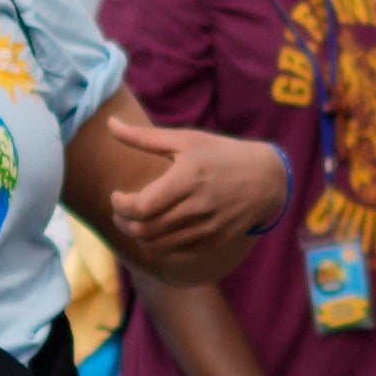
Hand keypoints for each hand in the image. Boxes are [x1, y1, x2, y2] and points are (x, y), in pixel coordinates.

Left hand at [92, 115, 283, 270]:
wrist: (265, 179)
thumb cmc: (220, 154)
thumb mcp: (186, 139)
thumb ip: (144, 137)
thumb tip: (110, 124)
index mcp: (188, 177)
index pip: (142, 206)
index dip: (120, 205)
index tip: (117, 195)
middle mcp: (198, 206)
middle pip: (145, 229)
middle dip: (123, 222)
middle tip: (120, 212)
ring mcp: (208, 227)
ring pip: (158, 245)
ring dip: (138, 236)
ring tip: (134, 221)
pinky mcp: (214, 241)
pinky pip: (176, 251)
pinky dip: (158, 245)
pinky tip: (157, 230)